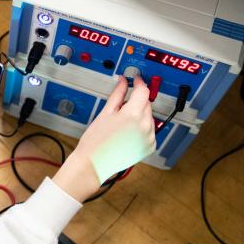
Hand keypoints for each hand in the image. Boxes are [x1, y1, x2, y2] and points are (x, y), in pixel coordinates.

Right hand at [53, 75, 154, 201]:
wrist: (94, 164)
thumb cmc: (95, 141)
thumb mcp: (106, 113)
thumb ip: (118, 94)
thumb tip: (123, 81)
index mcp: (133, 115)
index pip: (143, 91)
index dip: (139, 83)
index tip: (136, 79)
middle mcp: (145, 126)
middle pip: (147, 104)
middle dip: (137, 101)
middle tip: (122, 106)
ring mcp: (149, 138)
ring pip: (149, 117)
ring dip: (140, 115)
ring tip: (122, 124)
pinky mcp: (150, 147)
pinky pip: (150, 131)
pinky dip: (142, 128)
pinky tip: (128, 133)